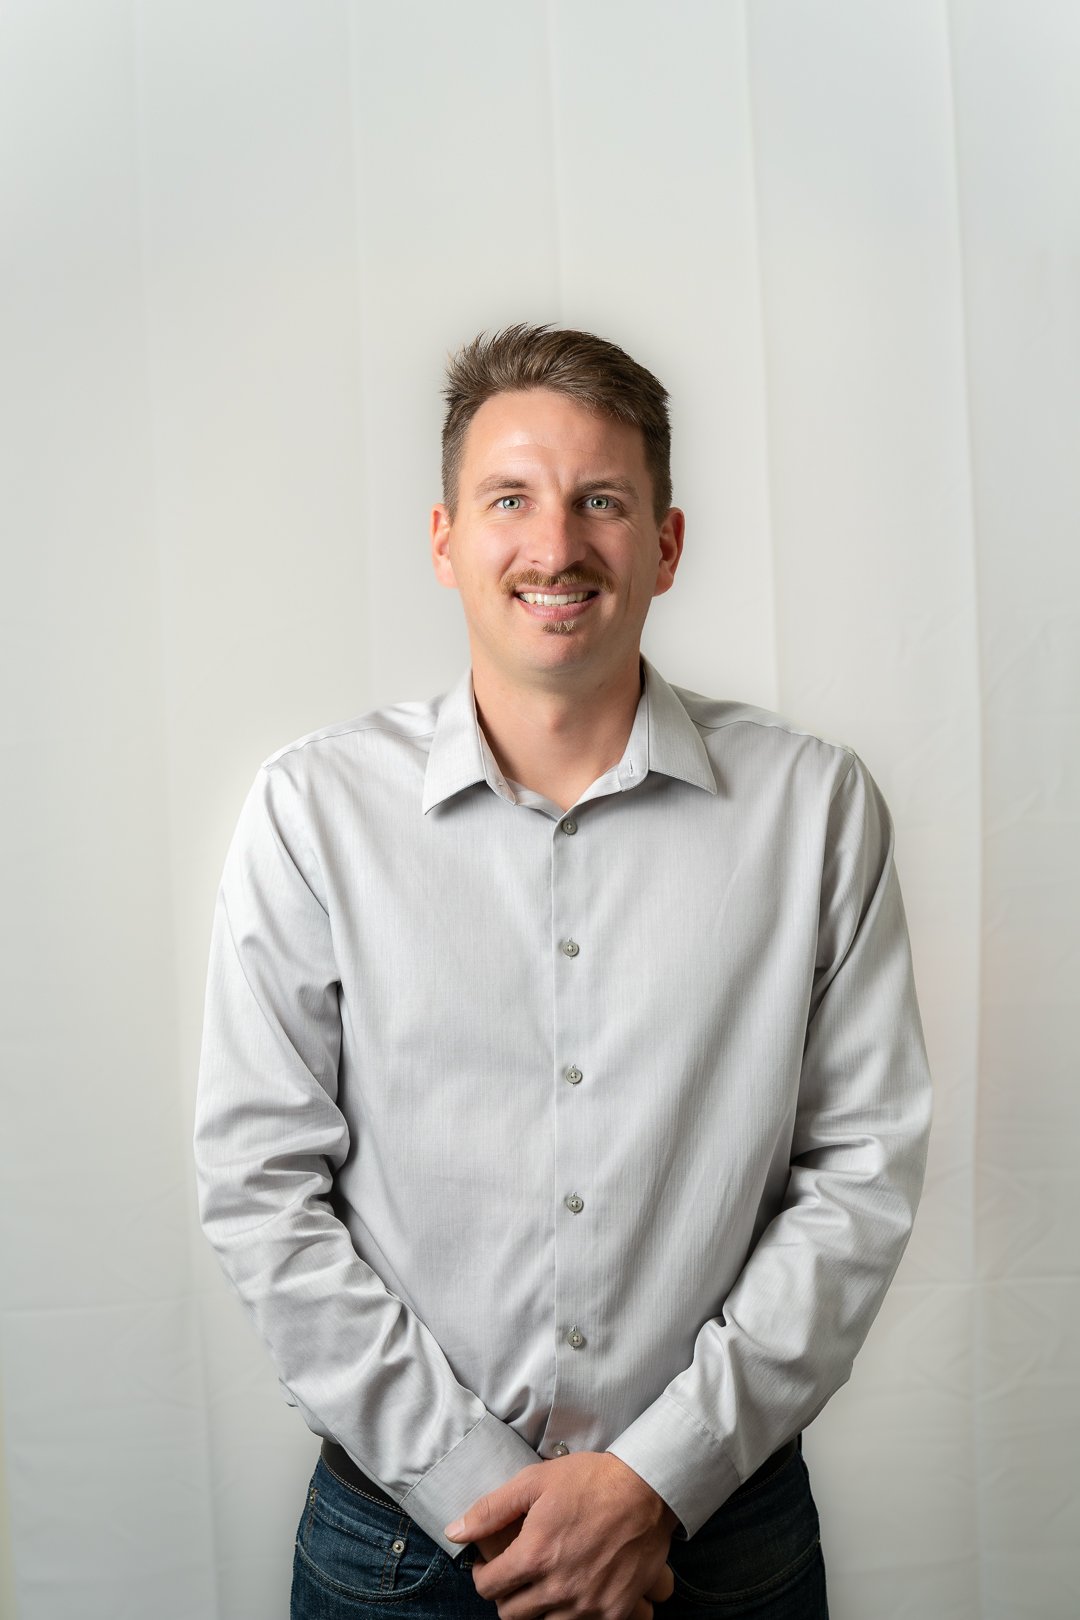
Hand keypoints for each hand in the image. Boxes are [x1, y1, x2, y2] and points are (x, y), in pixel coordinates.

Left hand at [445, 1451, 677, 1619]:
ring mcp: (587, 1606)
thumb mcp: (535, 1482)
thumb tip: (454, 1532)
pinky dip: (570, 1615)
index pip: (488, 1588)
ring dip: (537, 1608)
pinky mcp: (613, 1613)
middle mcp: (558, 1588)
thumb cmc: (590, 1480)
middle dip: (506, 1595)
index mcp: (534, 1556)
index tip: (490, 1565)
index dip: (482, 1575)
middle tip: (516, 1574)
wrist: (647, 1490)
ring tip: (544, 1582)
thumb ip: (491, 1509)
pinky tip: (574, 1590)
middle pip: (511, 1615)